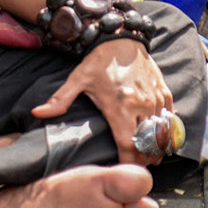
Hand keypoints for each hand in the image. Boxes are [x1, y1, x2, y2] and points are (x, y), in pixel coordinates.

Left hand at [31, 38, 174, 163]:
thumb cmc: (99, 61)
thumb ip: (59, 100)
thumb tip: (37, 112)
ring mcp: (156, 100)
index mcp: (120, 106)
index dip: (127, 163)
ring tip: (146, 157)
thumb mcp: (78, 79)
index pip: (128, 146)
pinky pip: (170, 121)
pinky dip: (165, 133)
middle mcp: (141, 105)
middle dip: (142, 160)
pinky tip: (156, 139)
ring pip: (161, 136)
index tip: (121, 170)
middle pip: (147, 146)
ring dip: (155, 149)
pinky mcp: (165, 94)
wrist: (123, 38)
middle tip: (134, 167)